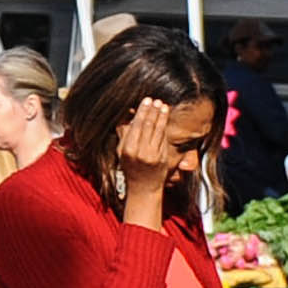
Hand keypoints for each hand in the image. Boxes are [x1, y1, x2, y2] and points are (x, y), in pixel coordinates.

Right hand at [112, 100, 185, 222]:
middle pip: (147, 125)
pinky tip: (165, 117)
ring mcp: (152, 155)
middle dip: (151, 111)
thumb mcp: (122, 152)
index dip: (142, 112)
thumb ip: (124, 135)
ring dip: (160, 116)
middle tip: (154, 100)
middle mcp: (139, 151)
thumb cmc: (131, 168)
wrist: (143, 187)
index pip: (136, 125)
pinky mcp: (161, 157)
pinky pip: (163, 138)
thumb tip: (126, 118)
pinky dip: (165, 126)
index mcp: (127, 149)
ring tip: (162, 105)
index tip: (145, 101)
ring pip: (157, 130)